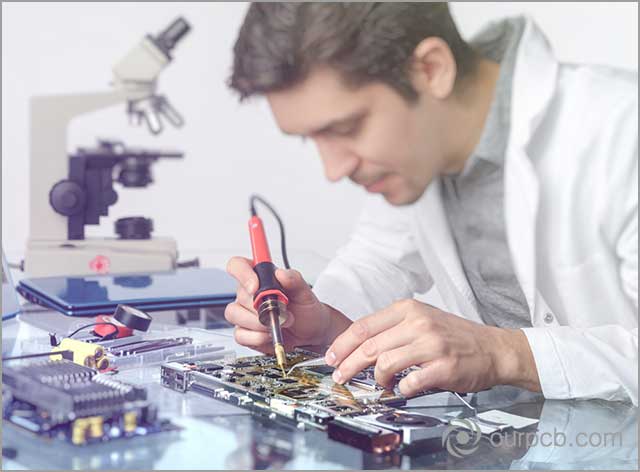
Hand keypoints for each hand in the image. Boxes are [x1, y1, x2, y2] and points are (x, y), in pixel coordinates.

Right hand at [224, 257, 349, 352]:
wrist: (310, 334)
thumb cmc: (305, 310)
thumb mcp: (305, 292)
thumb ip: (294, 280)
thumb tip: (282, 273)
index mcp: (261, 277)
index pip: (238, 265)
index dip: (243, 274)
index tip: (255, 287)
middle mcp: (249, 293)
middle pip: (239, 294)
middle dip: (261, 306)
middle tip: (281, 311)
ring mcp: (244, 313)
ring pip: (235, 314)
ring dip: (258, 322)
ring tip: (278, 324)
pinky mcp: (244, 332)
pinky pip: (239, 334)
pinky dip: (255, 337)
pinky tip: (268, 335)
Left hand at [324, 299, 540, 396]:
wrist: (492, 349)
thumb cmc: (454, 336)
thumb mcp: (421, 320)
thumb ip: (391, 329)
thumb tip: (357, 346)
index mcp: (408, 309)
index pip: (364, 326)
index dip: (342, 344)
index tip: (331, 356)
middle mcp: (418, 323)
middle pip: (369, 346)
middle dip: (348, 364)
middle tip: (341, 376)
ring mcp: (432, 344)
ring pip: (385, 363)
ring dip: (376, 379)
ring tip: (380, 384)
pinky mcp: (443, 366)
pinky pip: (410, 381)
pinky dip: (400, 389)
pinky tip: (402, 388)